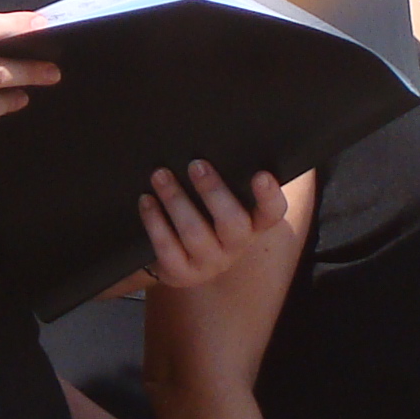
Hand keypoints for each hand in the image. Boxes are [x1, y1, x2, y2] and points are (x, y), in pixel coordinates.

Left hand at [135, 162, 284, 289]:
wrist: (177, 256)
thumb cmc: (203, 215)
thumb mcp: (219, 201)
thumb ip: (223, 180)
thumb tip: (204, 146)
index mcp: (254, 224)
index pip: (272, 212)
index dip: (269, 196)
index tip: (261, 175)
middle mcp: (236, 246)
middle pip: (232, 223)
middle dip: (213, 191)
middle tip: (196, 164)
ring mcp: (209, 263)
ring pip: (195, 233)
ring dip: (176, 200)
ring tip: (160, 175)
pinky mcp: (181, 273)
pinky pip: (167, 247)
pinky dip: (155, 220)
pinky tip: (146, 200)